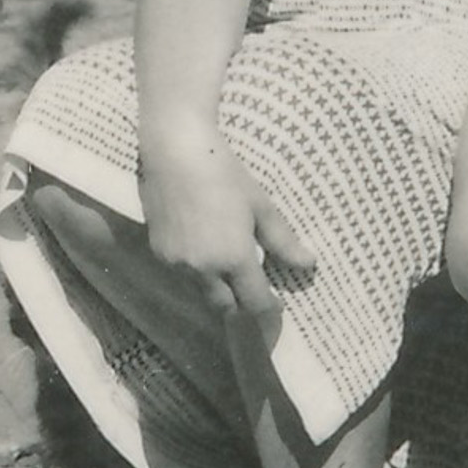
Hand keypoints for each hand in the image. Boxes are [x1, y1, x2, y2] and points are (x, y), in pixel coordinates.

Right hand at [138, 140, 314, 317]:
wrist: (176, 153)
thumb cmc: (225, 174)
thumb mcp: (261, 206)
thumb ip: (283, 242)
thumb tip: (308, 264)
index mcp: (234, 259)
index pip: (254, 303)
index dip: (268, 314)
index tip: (277, 312)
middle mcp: (203, 270)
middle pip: (226, 307)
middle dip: (241, 308)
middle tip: (254, 300)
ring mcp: (177, 264)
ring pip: (202, 293)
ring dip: (219, 292)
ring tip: (231, 279)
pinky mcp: (158, 254)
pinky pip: (183, 276)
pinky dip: (198, 275)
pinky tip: (205, 257)